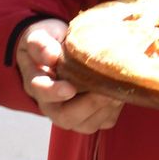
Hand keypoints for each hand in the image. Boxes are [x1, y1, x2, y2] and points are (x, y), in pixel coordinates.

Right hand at [16, 18, 121, 133]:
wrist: (63, 48)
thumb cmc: (50, 41)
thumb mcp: (41, 35)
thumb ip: (41, 44)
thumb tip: (51, 56)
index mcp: (37, 83)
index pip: (41, 91)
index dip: (54, 92)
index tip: (70, 88)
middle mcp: (52, 105)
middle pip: (66, 117)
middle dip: (90, 105)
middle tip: (108, 91)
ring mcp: (71, 114)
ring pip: (87, 124)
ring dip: (106, 108)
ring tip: (119, 87)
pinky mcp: (90, 117)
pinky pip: (104, 121)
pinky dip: (115, 109)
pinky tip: (121, 90)